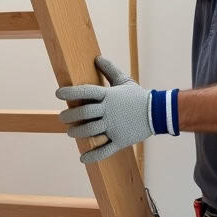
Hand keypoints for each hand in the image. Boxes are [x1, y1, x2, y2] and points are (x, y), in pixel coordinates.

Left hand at [56, 56, 177, 163]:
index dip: (71, 92)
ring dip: (77, 133)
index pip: (86, 92)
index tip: (58, 93)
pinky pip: (105, 150)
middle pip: (84, 114)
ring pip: (90, 132)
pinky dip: (93, 155)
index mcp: (109, 96)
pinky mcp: (120, 140)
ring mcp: (114, 127)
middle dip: (70, 116)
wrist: (158, 112)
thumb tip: (98, 58)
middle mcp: (109, 111)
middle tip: (62, 117)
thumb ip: (109, 70)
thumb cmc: (138, 96)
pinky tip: (82, 158)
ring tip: (71, 132)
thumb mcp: (124, 80)